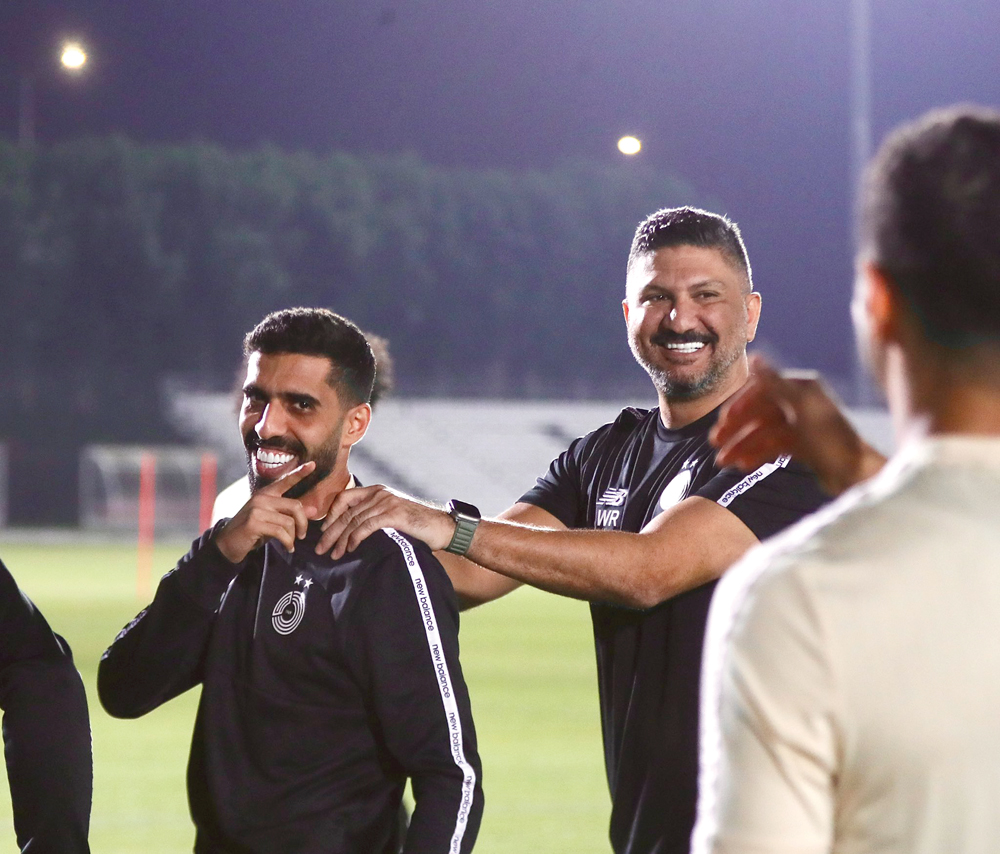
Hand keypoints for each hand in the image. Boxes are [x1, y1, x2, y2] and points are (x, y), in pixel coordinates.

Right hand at [214, 462, 316, 562]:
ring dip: (293, 536)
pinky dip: (287, 542)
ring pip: (289, 522)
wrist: (228, 543)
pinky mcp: (254, 522)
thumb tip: (313, 510)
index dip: (300, 472)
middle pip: (295, 506)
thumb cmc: (254, 530)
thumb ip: (291, 513)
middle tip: (302, 535)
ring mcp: (257, 509)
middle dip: (303, 523)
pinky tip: (288, 547)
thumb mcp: (274, 520)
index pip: (286, 480)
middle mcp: (262, 498)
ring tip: (290, 543)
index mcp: (266, 494)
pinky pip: (280, 532)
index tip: (313, 464)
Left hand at [316, 485, 454, 558]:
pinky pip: (367, 526)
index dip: (331, 515)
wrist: (443, 527)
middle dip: (330, 532)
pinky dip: (356, 538)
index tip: (323, 532)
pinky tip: (351, 549)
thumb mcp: (392, 515)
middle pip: (346, 512)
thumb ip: (374, 517)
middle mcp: (379, 493)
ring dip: (341, 540)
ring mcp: (386, 502)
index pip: (344, 498)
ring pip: (354, 521)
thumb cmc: (418, 525)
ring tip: (334, 554)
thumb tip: (350, 532)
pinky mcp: (394, 514)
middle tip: (320, 549)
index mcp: (377, 491)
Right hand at [710, 355, 886, 495]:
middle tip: (715, 443)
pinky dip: (756, 454)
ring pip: (762, 432)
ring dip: (742, 445)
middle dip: (736, 429)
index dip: (740, 405)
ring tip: (724, 461)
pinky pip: (771, 446)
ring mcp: (801, 425)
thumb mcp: (802, 408)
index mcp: (802, 389)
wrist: (857, 475)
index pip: (761, 390)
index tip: (723, 422)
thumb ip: (775, 383)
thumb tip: (754, 357)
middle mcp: (801, 404)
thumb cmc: (833, 440)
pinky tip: (743, 465)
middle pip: (759, 412)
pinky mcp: (802, 446)